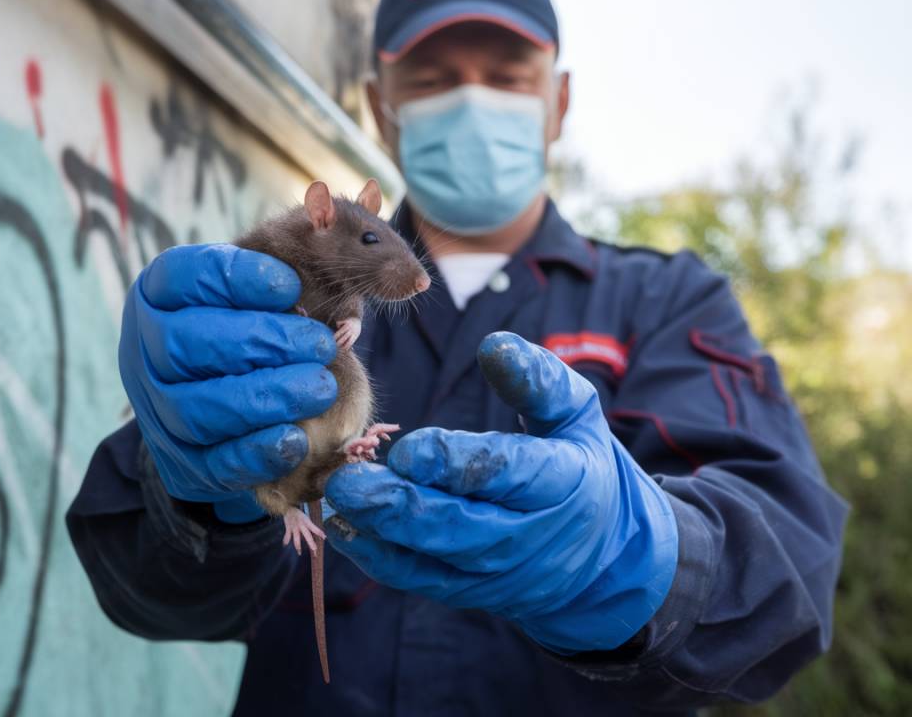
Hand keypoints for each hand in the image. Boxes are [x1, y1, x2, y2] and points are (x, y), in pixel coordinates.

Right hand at [119, 244, 336, 522]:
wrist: (225, 400)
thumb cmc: (254, 328)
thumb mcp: (265, 294)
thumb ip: (294, 281)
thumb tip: (333, 287)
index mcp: (161, 293)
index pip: (184, 277)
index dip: (238, 280)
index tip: (291, 287)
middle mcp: (147, 348)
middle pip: (186, 344)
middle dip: (261, 342)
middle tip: (320, 345)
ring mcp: (156, 408)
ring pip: (195, 408)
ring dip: (264, 399)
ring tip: (320, 389)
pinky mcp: (179, 460)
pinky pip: (211, 462)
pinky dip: (256, 453)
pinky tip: (297, 439)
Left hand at [324, 331, 678, 652]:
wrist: (602, 555)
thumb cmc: (578, 462)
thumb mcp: (576, 413)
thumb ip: (538, 379)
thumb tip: (493, 346)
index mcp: (559, 481)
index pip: (501, 473)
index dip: (450, 463)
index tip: (406, 447)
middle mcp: (529, 535)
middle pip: (456, 525)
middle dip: (397, 503)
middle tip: (347, 477)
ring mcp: (499, 572)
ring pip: (432, 558)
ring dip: (378, 530)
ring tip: (337, 496)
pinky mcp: (473, 592)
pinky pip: (421, 581)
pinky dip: (378, 558)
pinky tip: (344, 527)